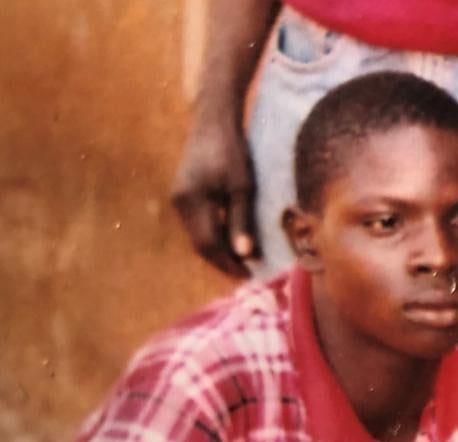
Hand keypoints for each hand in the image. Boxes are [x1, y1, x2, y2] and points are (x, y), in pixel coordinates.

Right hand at [171, 118, 258, 274]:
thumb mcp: (242, 186)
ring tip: (241, 261)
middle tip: (246, 272)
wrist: (213, 118)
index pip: (209, 244)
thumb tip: (244, 255)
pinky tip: (230, 240)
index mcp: (192, 200)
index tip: (249, 275)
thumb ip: (241, 220)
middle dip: (223, 261)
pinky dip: (213, 236)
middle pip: (201, 245)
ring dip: (218, 251)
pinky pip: (197, 225)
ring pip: (198, 237)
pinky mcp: (182, 195)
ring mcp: (178, 199)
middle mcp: (180, 203)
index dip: (228, 263)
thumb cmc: (232, 149)